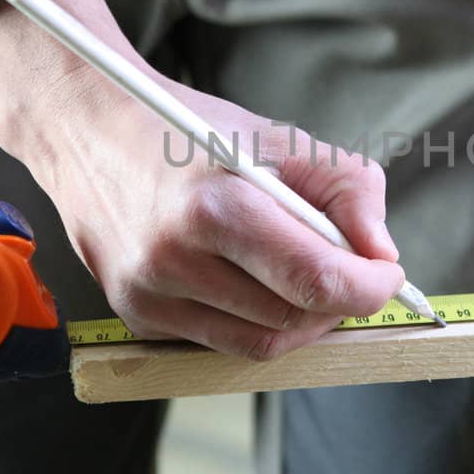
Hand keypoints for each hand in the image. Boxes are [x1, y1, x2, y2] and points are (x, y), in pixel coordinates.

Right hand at [0, 0, 405, 358]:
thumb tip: (380, 253)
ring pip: (263, 341)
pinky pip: (222, 341)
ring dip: (301, 316)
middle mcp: (175, 261)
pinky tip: (251, 280)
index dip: (368, 287)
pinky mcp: (138, 317)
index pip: (316, 280)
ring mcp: (150, 297)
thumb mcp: (277, 137)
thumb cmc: (186, 132)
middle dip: (338, 299)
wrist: (87, 133)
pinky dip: (255, 319)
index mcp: (216, 207)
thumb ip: (348, 188)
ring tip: (304, 274)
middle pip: (295, 316)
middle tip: (350, 268)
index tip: (387, 274)